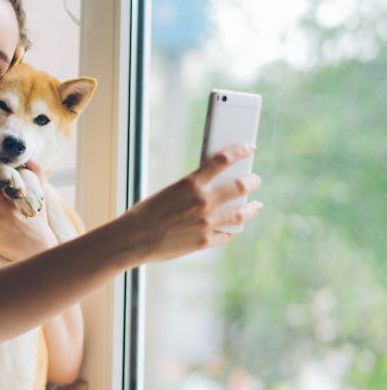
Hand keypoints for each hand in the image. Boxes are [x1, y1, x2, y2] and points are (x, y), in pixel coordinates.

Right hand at [126, 142, 261, 263]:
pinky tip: (231, 229)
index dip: (241, 150)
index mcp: (191, 183)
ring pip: (241, 213)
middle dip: (252, 181)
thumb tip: (212, 187)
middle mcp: (203, 201)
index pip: (224, 159)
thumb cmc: (146, 213)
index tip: (250, 148)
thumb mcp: (170, 192)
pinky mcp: (205, 241)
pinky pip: (226, 235)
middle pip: (241, 186)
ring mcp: (207, 223)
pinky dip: (230, 231)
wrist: (133, 240)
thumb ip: (193, 189)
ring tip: (256, 205)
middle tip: (255, 180)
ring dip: (252, 208)